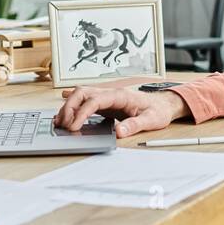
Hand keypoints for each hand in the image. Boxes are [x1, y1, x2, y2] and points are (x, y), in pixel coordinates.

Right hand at [54, 87, 188, 137]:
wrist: (163, 104)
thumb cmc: (158, 111)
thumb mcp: (151, 120)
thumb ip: (135, 125)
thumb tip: (119, 132)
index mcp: (120, 95)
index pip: (95, 100)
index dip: (81, 112)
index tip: (74, 126)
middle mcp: (110, 92)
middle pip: (82, 93)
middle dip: (69, 107)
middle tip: (63, 125)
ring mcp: (106, 96)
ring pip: (81, 94)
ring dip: (68, 106)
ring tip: (60, 122)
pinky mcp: (105, 103)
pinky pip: (85, 100)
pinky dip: (72, 104)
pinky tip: (63, 110)